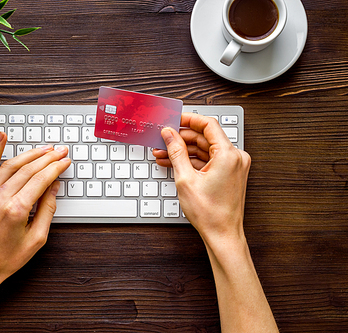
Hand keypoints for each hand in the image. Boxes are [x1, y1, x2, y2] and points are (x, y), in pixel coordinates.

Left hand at [0, 132, 70, 291]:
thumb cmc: (6, 259)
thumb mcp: (36, 239)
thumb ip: (46, 210)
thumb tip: (53, 188)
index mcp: (16, 210)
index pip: (41, 179)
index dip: (56, 168)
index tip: (65, 161)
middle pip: (28, 169)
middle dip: (47, 157)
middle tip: (59, 150)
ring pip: (10, 165)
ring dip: (29, 154)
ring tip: (43, 148)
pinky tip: (1, 138)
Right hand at [154, 113, 250, 244]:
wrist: (222, 235)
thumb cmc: (210, 213)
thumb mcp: (185, 179)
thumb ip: (176, 152)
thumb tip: (169, 134)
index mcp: (229, 155)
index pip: (208, 125)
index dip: (189, 120)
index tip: (174, 120)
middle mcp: (236, 157)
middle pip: (205, 137)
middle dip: (182, 139)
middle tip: (163, 140)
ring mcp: (234, 166)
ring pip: (205, 149)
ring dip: (184, 151)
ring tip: (164, 154)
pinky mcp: (229, 174)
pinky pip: (209, 160)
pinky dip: (192, 160)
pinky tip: (174, 163)